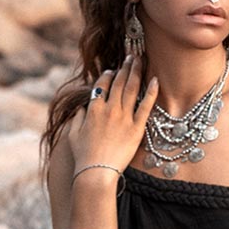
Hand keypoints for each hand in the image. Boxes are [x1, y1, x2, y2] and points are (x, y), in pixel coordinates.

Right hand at [74, 52, 157, 173]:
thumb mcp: (73, 134)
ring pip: (131, 88)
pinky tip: (155, 80)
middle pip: (119, 82)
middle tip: (132, 56)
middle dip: (126, 66)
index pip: (103, 84)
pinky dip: (151, 92)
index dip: (109, 75)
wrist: (96, 172)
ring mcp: (123, 117)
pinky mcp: (136, 128)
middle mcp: (109, 109)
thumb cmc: (83, 157)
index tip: (113, 70)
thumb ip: (77, 118)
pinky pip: (145, 106)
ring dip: (136, 71)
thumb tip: (82, 108)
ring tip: (141, 60)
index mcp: (93, 109)